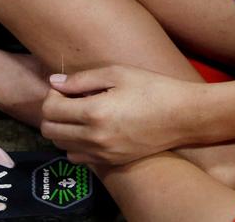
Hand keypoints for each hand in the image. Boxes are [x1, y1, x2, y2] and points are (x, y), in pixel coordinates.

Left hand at [39, 65, 202, 165]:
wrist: (184, 116)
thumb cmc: (153, 88)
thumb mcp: (118, 73)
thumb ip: (82, 79)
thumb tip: (55, 82)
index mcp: (95, 112)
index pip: (51, 109)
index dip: (52, 95)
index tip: (65, 87)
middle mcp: (95, 138)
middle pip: (50, 131)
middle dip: (53, 112)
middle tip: (69, 99)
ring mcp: (103, 153)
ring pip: (62, 146)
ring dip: (63, 129)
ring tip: (80, 114)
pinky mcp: (112, 161)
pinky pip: (79, 158)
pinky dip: (76, 144)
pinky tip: (91, 129)